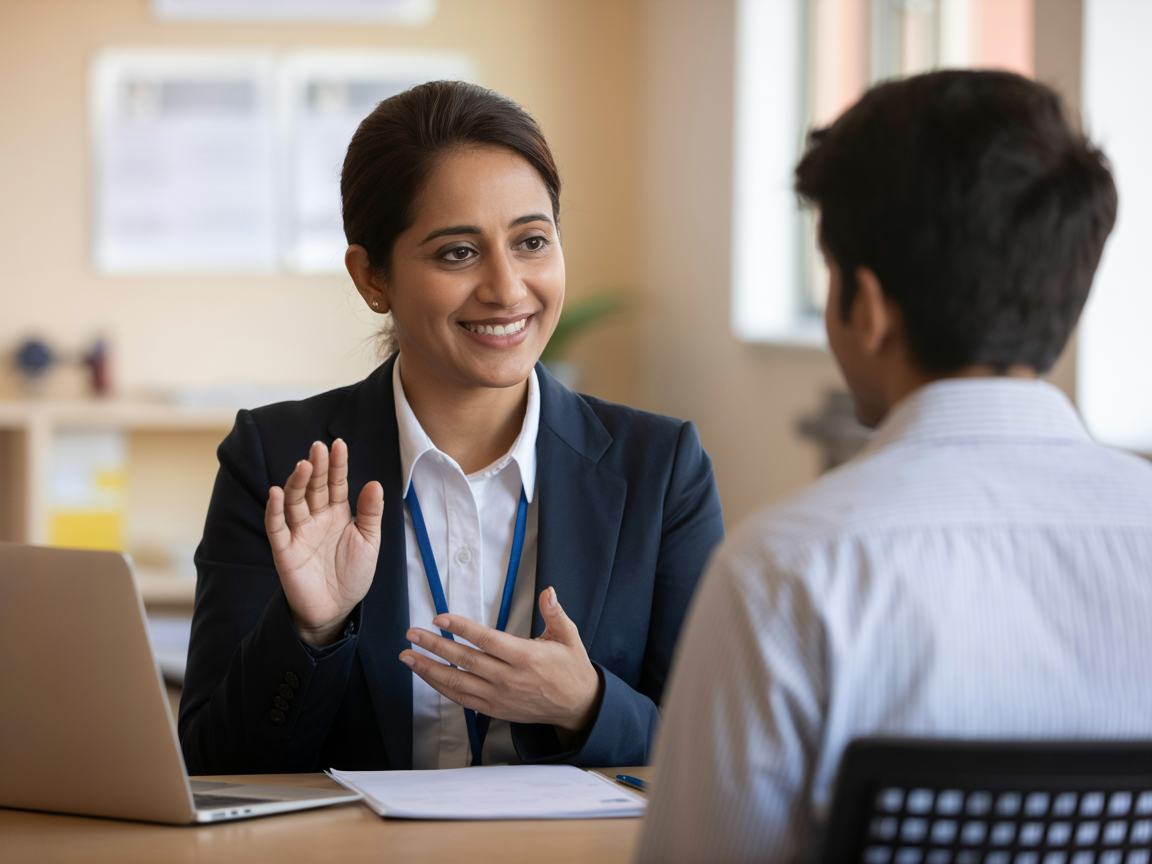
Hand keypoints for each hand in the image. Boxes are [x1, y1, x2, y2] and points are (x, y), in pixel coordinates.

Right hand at [264, 439, 383, 646]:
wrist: (336, 610)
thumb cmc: (353, 575)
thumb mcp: (368, 542)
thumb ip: (369, 514)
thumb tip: (374, 483)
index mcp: (336, 513)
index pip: (335, 483)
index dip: (337, 465)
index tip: (339, 445)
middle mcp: (315, 518)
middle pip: (313, 487)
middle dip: (316, 468)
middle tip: (319, 448)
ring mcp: (298, 532)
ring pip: (294, 502)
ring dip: (297, 483)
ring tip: (304, 466)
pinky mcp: (284, 550)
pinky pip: (276, 527)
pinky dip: (274, 510)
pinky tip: (276, 492)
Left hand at [399, 587, 602, 738]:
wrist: (577, 706)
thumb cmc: (571, 668)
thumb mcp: (569, 637)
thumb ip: (555, 613)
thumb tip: (548, 592)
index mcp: (526, 657)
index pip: (486, 640)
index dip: (462, 629)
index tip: (440, 619)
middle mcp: (509, 679)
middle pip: (465, 661)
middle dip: (435, 646)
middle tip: (412, 634)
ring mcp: (499, 697)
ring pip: (458, 683)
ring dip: (429, 670)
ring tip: (408, 657)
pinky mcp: (495, 710)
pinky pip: (462, 700)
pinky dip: (442, 688)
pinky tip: (427, 676)